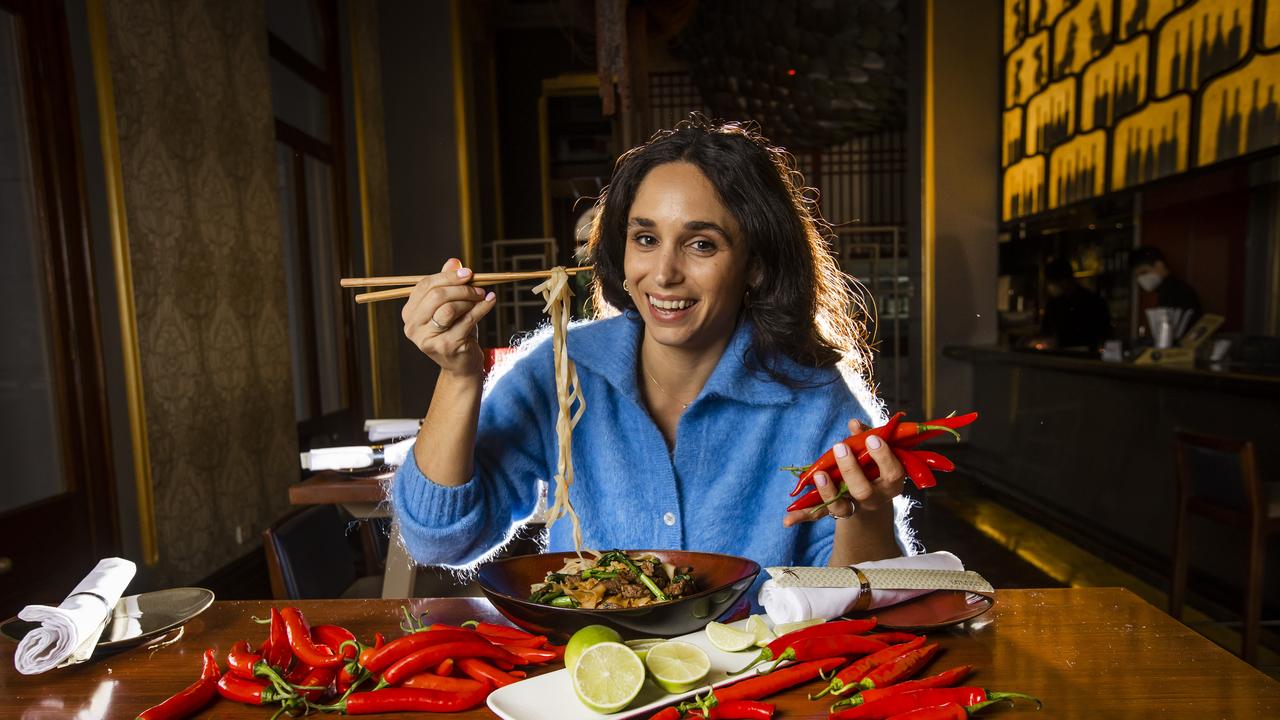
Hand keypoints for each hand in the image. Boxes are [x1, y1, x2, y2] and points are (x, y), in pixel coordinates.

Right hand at [401, 258, 496, 376]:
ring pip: (449, 308)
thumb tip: (453, 261)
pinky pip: (467, 320)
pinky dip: (482, 308)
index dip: (447, 276)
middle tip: (478, 287)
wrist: (462, 365)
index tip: (468, 273)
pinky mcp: (447, 346)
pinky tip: (490, 301)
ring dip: (470, 299)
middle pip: (436, 296)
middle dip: (460, 288)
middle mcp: (413, 327)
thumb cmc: (456, 332)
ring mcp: (428, 339)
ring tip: (483, 296)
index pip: (424, 286)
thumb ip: (448, 284)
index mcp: (409, 313)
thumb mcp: (451, 307)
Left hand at [782, 418, 906, 526]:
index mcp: (890, 482)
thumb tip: (853, 423)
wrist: (874, 496)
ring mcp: (855, 507)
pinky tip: (787, 520)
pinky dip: (801, 517)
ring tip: (818, 475)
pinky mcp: (837, 511)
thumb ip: (864, 438)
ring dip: (827, 491)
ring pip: (841, 507)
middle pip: (864, 491)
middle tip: (840, 447)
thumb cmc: (875, 465)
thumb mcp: (876, 452)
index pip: (893, 472)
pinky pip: (818, 514)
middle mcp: (874, 498)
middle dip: (851, 470)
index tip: (872, 438)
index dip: (883, 457)